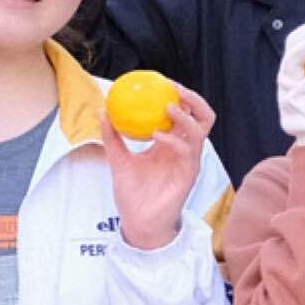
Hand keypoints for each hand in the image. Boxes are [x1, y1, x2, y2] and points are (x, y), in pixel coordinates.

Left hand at [104, 83, 217, 247]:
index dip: (178, 95)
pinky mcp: (189, 175)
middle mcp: (184, 149)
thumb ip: (112, 137)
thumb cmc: (133, 194)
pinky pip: (187, 152)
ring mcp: (189, 162)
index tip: (161, 81)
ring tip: (168, 106)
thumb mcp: (118, 160)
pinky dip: (173, 140)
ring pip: (201, 130)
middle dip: (193, 98)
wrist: (139, 223)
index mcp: (171, 143)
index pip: (183, 112)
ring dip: (186, 115)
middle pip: (202, 116)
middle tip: (174, 88)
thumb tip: (102, 110)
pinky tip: (156, 135)